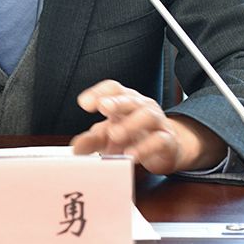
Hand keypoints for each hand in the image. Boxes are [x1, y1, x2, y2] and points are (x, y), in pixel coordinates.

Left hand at [70, 80, 225, 174]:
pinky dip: (145, 147)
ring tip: (114, 134)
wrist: (166, 149)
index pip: (113, 88)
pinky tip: (131, 155)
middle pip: (130, 99)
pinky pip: (159, 140)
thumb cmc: (134, 137)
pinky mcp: (168, 141)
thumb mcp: (109, 137)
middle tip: (103, 107)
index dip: (99, 92)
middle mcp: (142, 106)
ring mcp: (157, 122)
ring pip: (147, 115)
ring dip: (130, 124)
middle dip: (116, 102)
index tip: (84, 103)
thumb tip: (76, 148)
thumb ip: (92, 139)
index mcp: (125, 100)